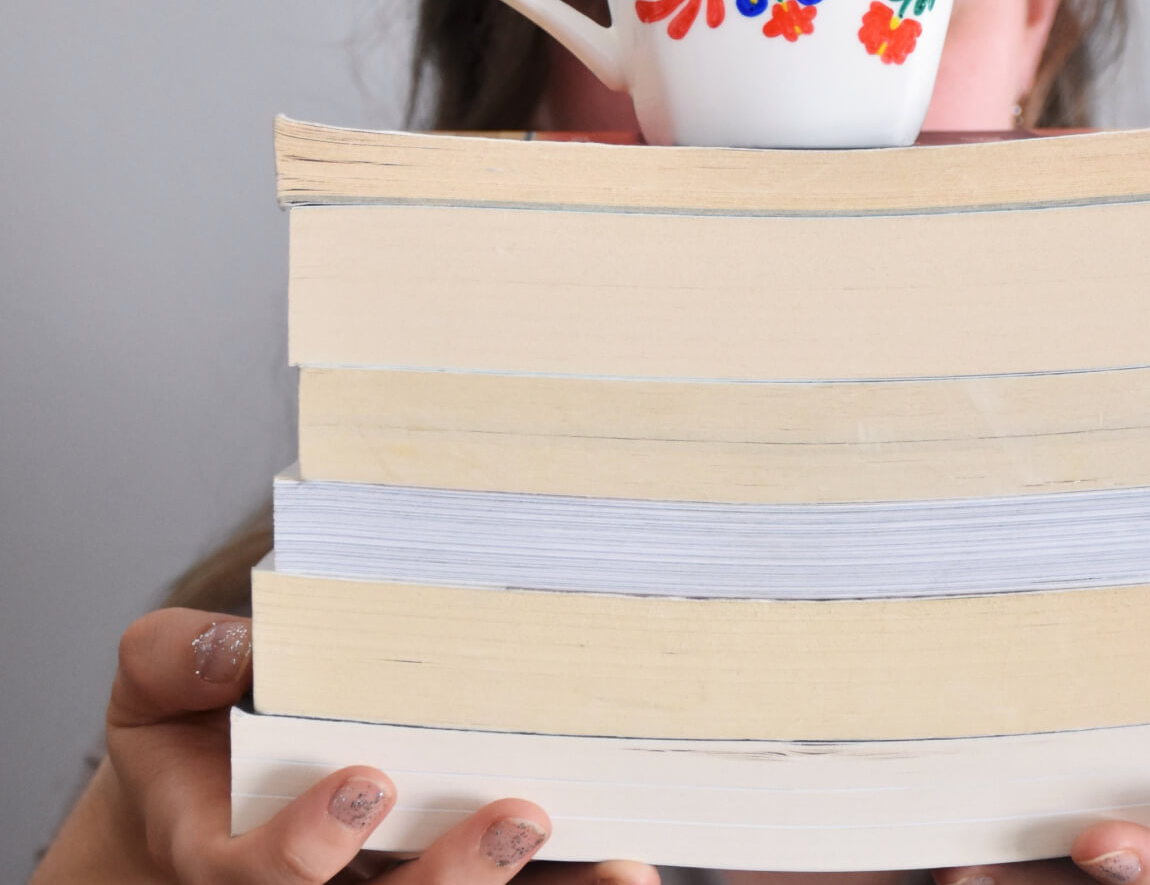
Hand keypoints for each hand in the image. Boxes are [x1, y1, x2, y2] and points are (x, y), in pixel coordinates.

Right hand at [29, 607, 661, 884]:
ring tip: (617, 858)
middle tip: (516, 816)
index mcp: (232, 855)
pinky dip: (577, 884)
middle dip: (453, 878)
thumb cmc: (192, 734)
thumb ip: (175, 661)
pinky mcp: (452, 874)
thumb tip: (235, 645)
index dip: (308, 845)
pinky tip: (634, 863)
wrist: (211, 788)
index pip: (262, 879)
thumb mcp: (158, 688)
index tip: (366, 782)